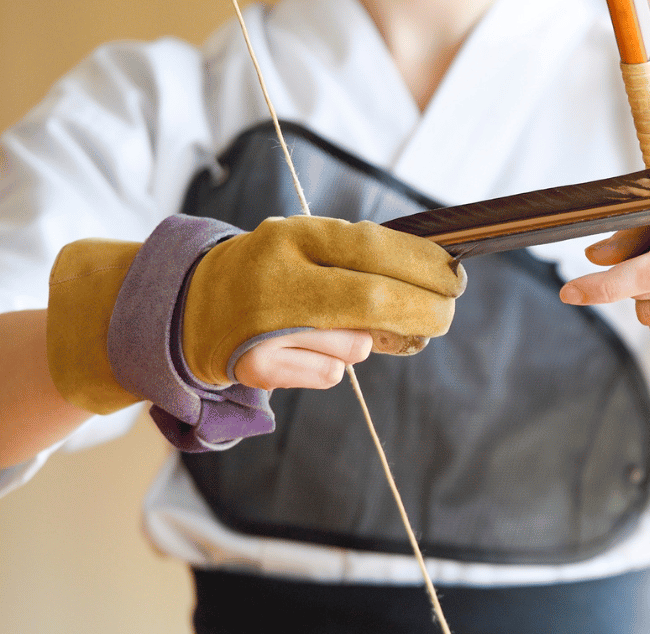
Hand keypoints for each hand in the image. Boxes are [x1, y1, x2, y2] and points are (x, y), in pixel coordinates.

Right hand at [184, 216, 463, 386]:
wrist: (187, 305)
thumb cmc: (271, 273)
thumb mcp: (307, 249)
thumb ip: (361, 266)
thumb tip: (432, 292)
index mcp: (294, 235)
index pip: (373, 246)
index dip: (424, 266)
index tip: (454, 279)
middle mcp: (275, 275)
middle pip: (373, 299)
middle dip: (422, 311)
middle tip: (443, 317)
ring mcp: (263, 324)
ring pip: (354, 345)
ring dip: (361, 342)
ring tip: (324, 327)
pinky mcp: (254, 366)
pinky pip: (330, 375)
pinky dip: (330, 367)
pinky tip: (298, 350)